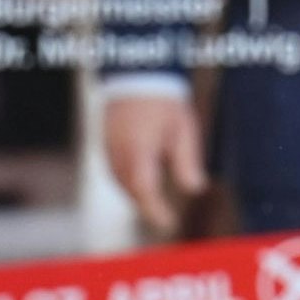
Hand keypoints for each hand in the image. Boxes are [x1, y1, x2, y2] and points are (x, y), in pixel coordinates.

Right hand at [100, 90, 207, 235]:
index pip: (144, 189)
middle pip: (131, 189)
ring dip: (136, 195)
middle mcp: (119, 152)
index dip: (155, 210)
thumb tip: (196, 189)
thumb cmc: (164, 103)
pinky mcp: (103, 144)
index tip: (168, 223)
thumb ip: (187, 161)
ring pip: (120, 182)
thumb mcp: (183, 130)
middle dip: (147, 206)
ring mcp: (108, 148)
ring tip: (155, 206)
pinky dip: (127, 183)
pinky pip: (114, 171)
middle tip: (164, 219)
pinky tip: (140, 186)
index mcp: (139, 148)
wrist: (137, 76)